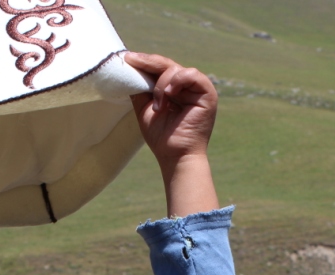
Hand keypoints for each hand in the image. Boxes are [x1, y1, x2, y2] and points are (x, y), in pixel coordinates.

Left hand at [124, 52, 217, 174]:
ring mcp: (197, 88)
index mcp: (174, 89)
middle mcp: (186, 87)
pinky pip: (191, 74)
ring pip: (176, 69)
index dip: (144, 62)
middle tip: (131, 60)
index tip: (127, 58)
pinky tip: (169, 95)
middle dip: (148, 63)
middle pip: (166, 65)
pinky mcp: (207, 93)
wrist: (175, 155)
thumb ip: (140, 89)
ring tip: (158, 106)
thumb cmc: (161, 137)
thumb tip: (131, 69)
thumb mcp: (144, 108)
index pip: (159, 69)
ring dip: (162, 85)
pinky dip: (177, 81)